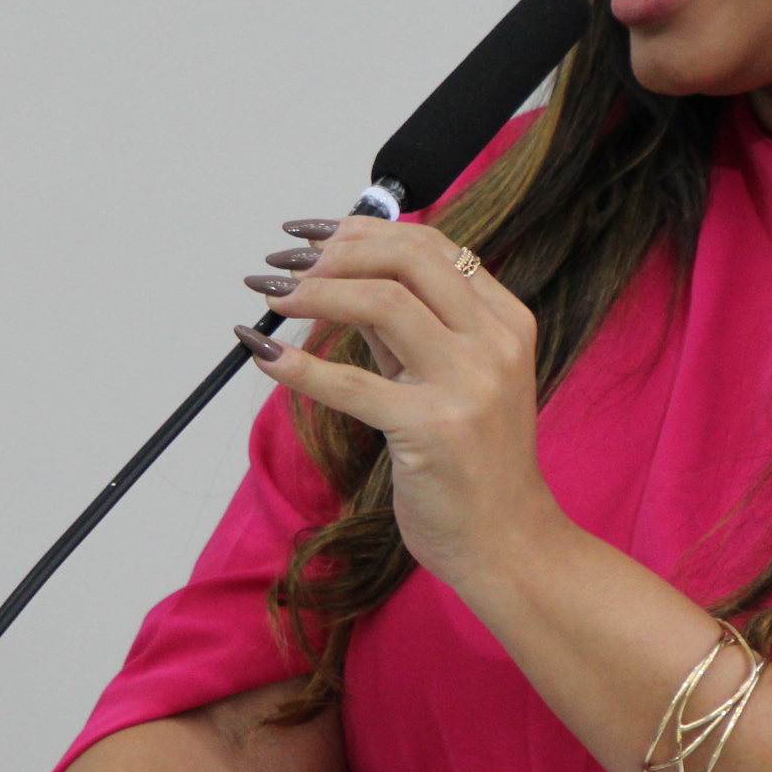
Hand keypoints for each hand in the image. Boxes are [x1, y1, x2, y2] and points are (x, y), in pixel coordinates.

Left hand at [237, 218, 567, 595]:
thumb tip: (346, 282)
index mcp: (505, 320)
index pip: (430, 247)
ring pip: (382, 302)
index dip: (361, 230)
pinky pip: (352, 384)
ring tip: (272, 297)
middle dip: (334, 252)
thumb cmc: (478, 463)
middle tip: (283, 265)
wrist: (507, 542)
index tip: (309, 235)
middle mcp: (493, 343)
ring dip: (314, 293)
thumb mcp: (458, 380)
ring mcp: (467, 384)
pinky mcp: (431, 430)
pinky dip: (299, 366)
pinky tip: (264, 357)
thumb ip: (413, 331)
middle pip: (406, 259)